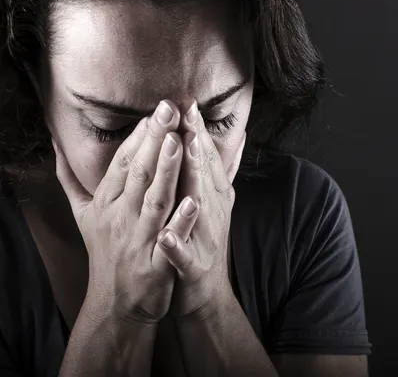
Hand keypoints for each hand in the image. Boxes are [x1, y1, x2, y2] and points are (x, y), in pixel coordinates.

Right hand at [52, 100, 198, 324]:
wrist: (115, 302)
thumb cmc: (104, 251)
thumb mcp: (82, 214)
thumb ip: (70, 177)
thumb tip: (54, 142)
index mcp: (106, 203)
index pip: (122, 163)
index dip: (138, 136)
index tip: (155, 110)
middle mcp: (119, 218)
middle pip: (137, 174)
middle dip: (154, 140)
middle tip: (169, 109)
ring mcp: (137, 241)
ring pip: (154, 201)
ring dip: (167, 171)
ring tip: (179, 142)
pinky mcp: (155, 265)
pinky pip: (170, 240)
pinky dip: (181, 221)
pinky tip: (195, 201)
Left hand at [158, 101, 245, 319]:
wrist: (205, 293)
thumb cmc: (202, 241)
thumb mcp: (213, 202)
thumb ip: (217, 171)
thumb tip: (231, 137)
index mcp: (212, 197)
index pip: (206, 159)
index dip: (198, 131)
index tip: (188, 102)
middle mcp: (212, 213)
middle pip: (204, 174)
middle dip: (197, 144)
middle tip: (188, 114)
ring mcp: (205, 239)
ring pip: (199, 207)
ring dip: (194, 180)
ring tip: (186, 153)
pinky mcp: (193, 268)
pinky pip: (184, 257)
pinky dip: (177, 246)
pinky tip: (166, 237)